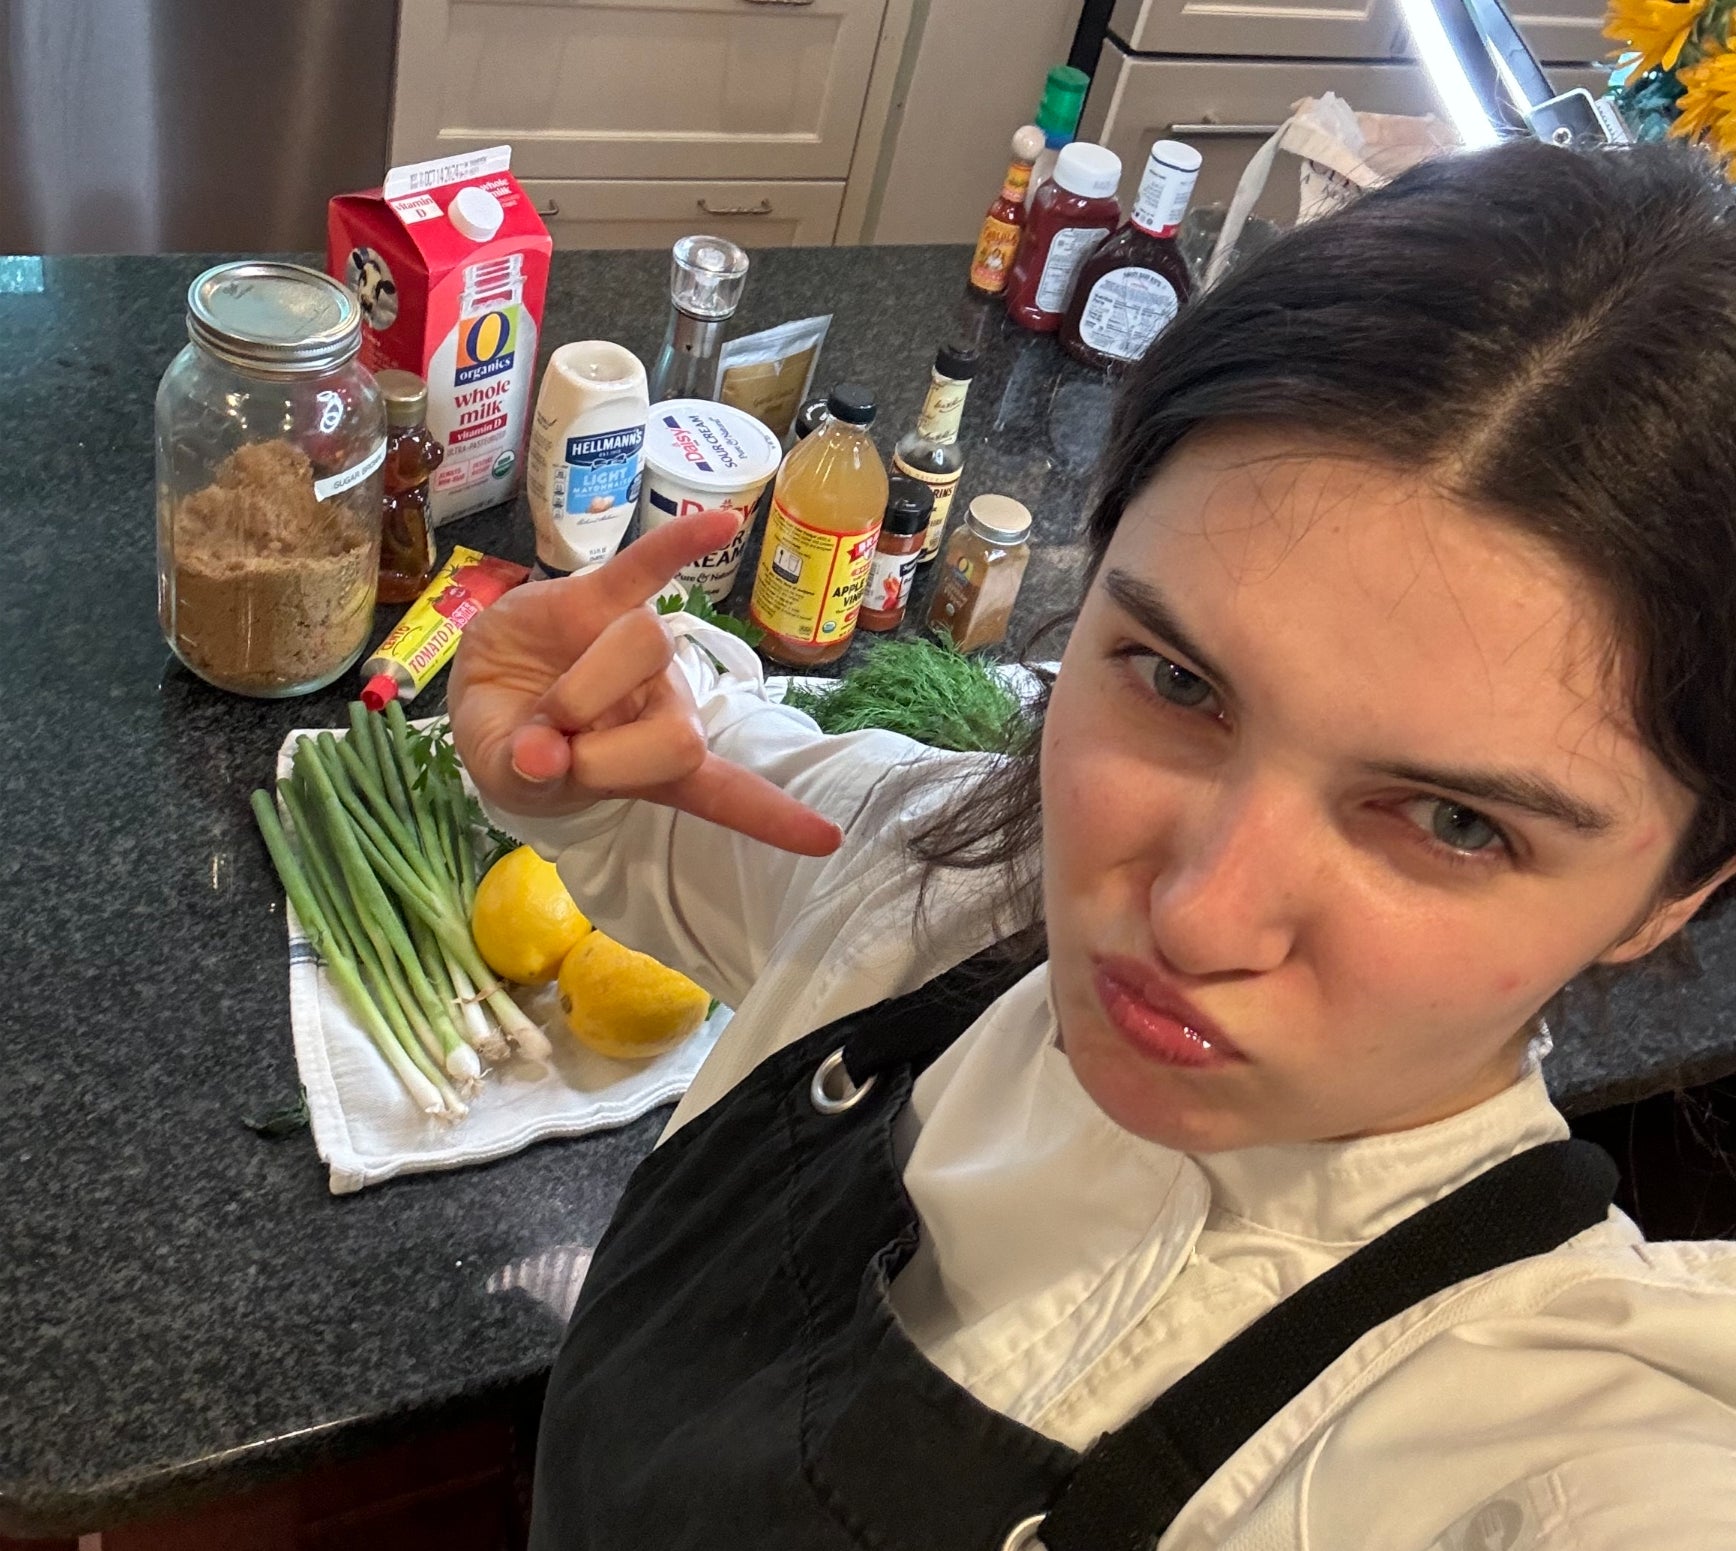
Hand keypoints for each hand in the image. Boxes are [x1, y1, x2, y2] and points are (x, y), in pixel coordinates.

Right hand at [448, 509, 842, 856]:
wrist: (477, 689)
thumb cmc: (515, 744)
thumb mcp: (513, 780)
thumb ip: (531, 776)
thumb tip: (540, 758)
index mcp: (658, 768)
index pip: (724, 796)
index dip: (773, 818)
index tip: (829, 840)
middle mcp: (667, 708)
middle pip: (680, 734)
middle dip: (605, 745)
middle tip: (551, 746)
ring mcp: (639, 649)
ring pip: (646, 651)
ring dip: (581, 688)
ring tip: (546, 702)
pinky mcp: (605, 596)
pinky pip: (649, 565)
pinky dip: (681, 547)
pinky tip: (724, 523)